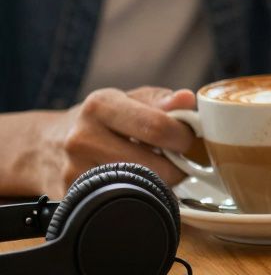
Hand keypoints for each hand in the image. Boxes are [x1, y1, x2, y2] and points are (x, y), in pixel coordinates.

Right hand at [34, 87, 197, 195]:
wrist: (47, 145)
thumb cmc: (102, 119)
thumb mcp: (129, 99)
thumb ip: (162, 100)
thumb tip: (187, 99)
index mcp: (101, 106)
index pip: (157, 127)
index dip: (184, 138)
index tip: (190, 141)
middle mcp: (82, 138)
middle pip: (151, 164)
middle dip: (178, 167)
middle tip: (181, 162)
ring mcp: (73, 171)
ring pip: (138, 188)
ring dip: (160, 184)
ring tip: (160, 171)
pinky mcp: (71, 199)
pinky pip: (120, 204)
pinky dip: (138, 197)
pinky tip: (138, 184)